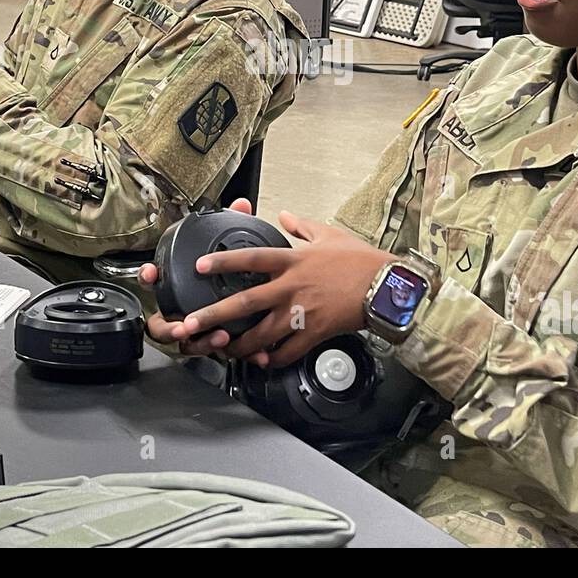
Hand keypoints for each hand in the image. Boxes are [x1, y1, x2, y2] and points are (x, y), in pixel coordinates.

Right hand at [139, 197, 252, 353]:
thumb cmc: (225, 274)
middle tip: (183, 326)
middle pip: (161, 325)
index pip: (154, 281)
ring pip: (187, 345)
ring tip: (219, 338)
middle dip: (169, 328)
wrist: (250, 302)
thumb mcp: (230, 249)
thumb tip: (242, 205)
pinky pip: (214, 353)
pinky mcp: (211, 344)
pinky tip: (245, 352)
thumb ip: (233, 226)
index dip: (148, 276)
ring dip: (201, 343)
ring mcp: (193, 330)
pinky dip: (229, 352)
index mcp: (176, 287)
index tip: (151, 272)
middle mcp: (179, 310)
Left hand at [141, 202, 392, 368]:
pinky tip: (261, 361)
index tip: (201, 266)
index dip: (224, 261)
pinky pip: (288, 351)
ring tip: (221, 350)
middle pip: (246, 303)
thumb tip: (284, 216)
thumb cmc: (359, 260)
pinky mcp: (315, 333)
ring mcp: (302, 313)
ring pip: (262, 334)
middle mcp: (292, 288)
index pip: (251, 259)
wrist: (386, 287)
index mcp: (293, 261)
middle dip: (215, 314)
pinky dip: (272, 358)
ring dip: (239, 344)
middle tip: (191, 323)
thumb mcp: (328, 234)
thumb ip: (301, 227)